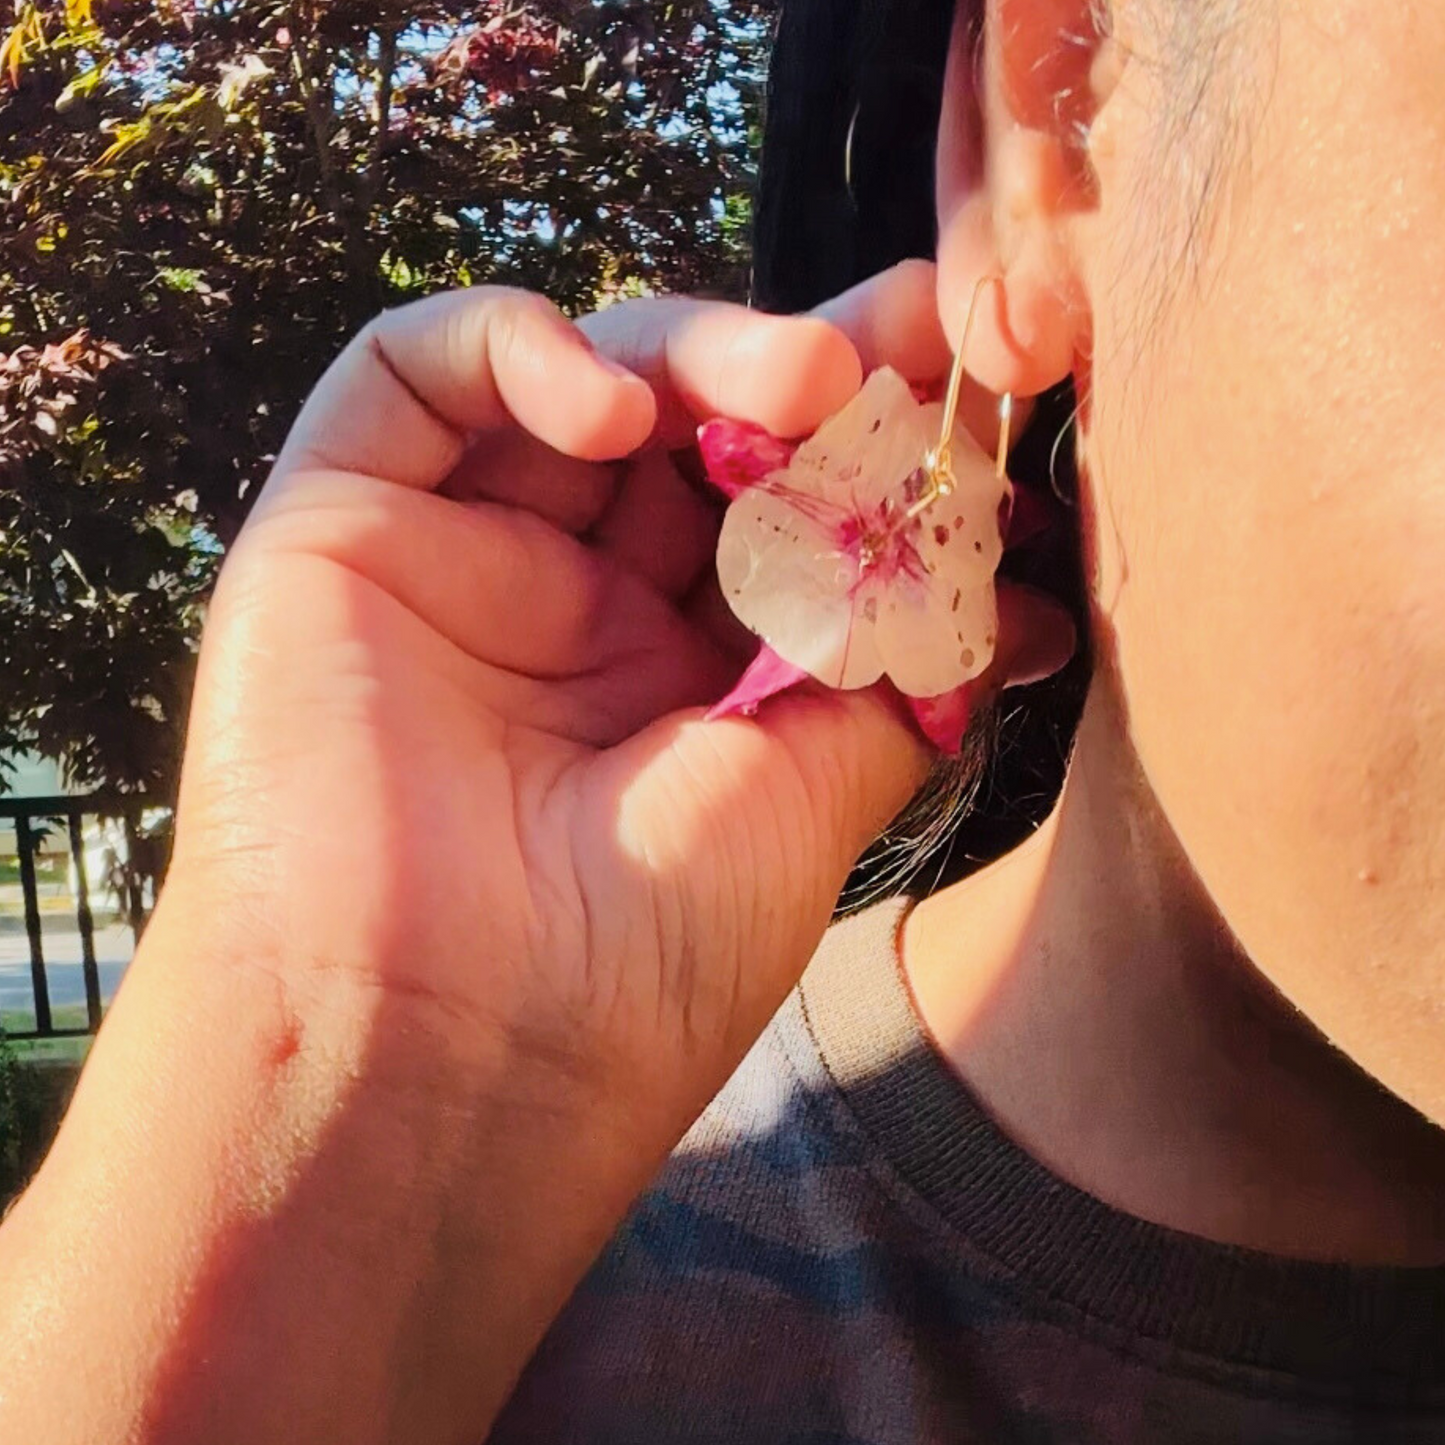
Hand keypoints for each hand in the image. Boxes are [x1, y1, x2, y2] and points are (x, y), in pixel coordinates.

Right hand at [0, 263, 1068, 1444]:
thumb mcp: (813, 800)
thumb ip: (896, 672)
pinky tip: (614, 409)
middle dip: (800, 374)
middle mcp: (570, 608)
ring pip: (571, 379)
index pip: (773, 503)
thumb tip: (1021, 602)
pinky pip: (405, 379)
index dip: (867, 438)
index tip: (971, 384)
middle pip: (684, 425)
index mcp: (678, 670)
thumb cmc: (636, 962)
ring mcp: (457, 563)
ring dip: (695, 352)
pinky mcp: (337, 531)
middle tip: (901, 357)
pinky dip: (516, 351)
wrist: (444, 1057)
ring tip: (806, 385)